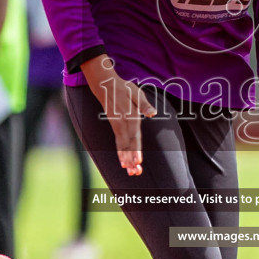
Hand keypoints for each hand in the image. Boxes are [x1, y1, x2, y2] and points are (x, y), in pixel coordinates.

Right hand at [83, 56, 155, 175]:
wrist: (105, 86)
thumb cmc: (124, 88)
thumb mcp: (136, 92)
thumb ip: (144, 104)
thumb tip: (153, 113)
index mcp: (131, 117)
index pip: (134, 136)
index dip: (136, 150)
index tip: (138, 161)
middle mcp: (123, 124)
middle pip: (128, 144)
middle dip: (132, 159)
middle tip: (135, 171)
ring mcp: (117, 126)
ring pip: (122, 146)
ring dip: (126, 159)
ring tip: (129, 171)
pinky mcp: (115, 127)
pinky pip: (118, 142)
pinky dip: (120, 153)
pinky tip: (123, 162)